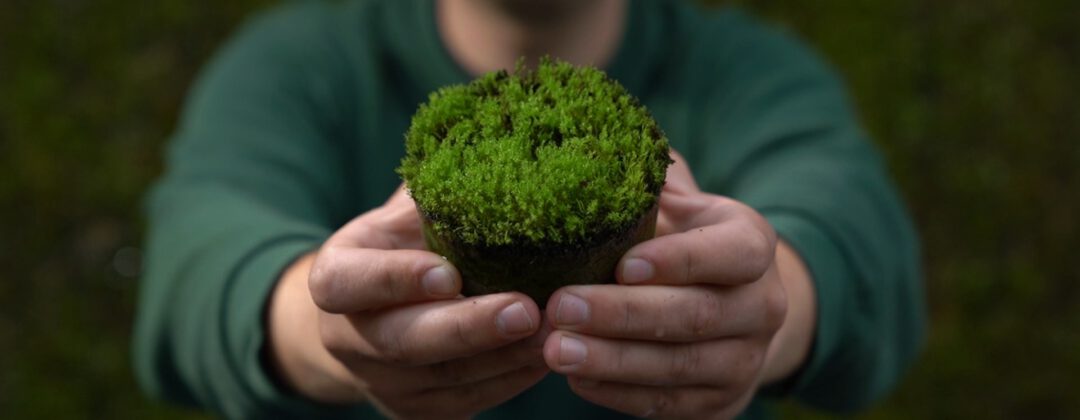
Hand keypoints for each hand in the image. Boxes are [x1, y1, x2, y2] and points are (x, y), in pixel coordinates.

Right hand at [267, 186, 549, 418]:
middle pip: (403, 343)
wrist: (372, 317)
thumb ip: (436, 189)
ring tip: (557, 329)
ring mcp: (383, 384)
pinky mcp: (419, 411)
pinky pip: (471, 401)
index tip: (447, 271)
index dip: (394, 280)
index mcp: (336, 279)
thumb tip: (496, 136)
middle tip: (525, 309)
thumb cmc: (403, 247)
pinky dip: (513, 378)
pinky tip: (550, 352)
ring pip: (446, 379)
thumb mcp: (404, 213)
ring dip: (505, 358)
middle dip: (468, 329)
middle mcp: (349, 339)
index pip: (349, 284)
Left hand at [542, 151, 815, 418]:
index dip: (678, 260)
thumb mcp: (675, 203)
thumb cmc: (681, 240)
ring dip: (613, 360)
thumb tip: (586, 137)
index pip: (728, 253)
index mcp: (752, 244)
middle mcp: (763, 305)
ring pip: (680, 366)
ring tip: (555, 349)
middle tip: (560, 307)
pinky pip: (670, 405)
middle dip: (622, 314)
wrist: (731, 307)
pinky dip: (619, 393)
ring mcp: (747, 360)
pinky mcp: (722, 403)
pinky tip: (577, 377)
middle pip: (695, 315)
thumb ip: (642, 180)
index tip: (622, 263)